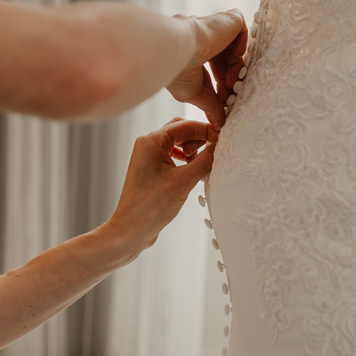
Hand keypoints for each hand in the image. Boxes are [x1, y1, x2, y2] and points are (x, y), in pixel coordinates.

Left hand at [106, 118, 217, 251]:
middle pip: (181, 130)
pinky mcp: (151, 169)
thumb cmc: (150, 207)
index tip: (225, 139)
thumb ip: (205, 160)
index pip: (186, 125)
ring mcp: (148, 157)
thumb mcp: (184, 181)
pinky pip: (173, 155)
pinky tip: (194, 170)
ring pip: (177, 142)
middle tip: (215, 150)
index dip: (208, 130)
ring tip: (202, 163)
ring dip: (194, 148)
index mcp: (151, 141)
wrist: (130, 230)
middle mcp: (147, 144)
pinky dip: (187, 159)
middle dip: (200, 137)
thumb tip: (221, 145)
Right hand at [167, 9, 247, 129]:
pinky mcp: (226, 19)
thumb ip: (210, 106)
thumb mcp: (194, 93)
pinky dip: (242, 44)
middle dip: (230, 81)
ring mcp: (214, 28)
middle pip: (226, 61)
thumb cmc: (177, 70)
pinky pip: (242, 29)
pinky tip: (233, 56)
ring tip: (232, 84)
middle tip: (231, 96)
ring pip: (235, 49)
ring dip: (236, 69)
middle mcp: (203, 39)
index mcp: (193, 53)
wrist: (177, 48)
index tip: (224, 102)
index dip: (222, 86)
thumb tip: (219, 124)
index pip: (215, 70)